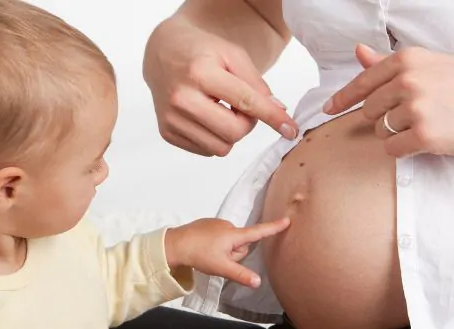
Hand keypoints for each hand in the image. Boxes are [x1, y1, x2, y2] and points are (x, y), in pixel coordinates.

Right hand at [143, 16, 297, 156]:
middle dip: (247, 124)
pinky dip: (214, 138)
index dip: (272, 117)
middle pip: (234, 133)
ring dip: (230, 134)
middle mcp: (181, 98)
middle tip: (242, 108)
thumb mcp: (233, 55)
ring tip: (222, 111)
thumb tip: (278, 112)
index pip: (246, 102)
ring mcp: (171, 119)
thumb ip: (257, 84)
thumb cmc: (202, 52)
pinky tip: (207, 117)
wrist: (163, 53)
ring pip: (220, 148)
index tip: (291, 130)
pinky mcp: (167, 133)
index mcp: (200, 73)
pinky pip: (205, 151)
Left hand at [165, 217, 290, 287]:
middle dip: (235, 254)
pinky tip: (204, 248)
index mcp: (234, 235)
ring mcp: (217, 223)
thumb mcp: (222, 268)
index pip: (259, 232)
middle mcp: (228, 226)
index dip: (274, 228)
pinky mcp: (208, 224)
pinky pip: (220, 236)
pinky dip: (215, 244)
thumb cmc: (199, 255)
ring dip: (225, 250)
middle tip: (220, 260)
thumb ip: (241, 275)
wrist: (174, 244)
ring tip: (209, 254)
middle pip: (242, 244)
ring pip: (230, 241)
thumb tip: (258, 282)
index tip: (287, 220)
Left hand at [323, 44, 453, 157]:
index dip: (342, 99)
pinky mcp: (424, 136)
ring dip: (396, 134)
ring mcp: (416, 108)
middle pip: (369, 110)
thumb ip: (390, 63)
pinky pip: (392, 150)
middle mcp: (408, 81)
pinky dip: (403, 150)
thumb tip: (358, 53)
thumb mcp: (433, 66)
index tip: (328, 109)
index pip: (363, 82)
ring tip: (427, 126)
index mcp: (408, 60)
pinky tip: (425, 142)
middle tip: (415, 117)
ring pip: (380, 131)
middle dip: (384, 118)